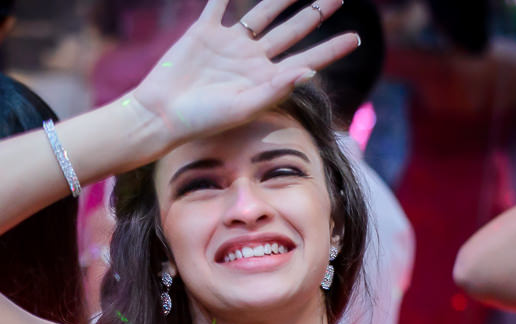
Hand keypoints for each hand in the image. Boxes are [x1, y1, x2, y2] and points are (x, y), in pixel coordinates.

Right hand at [130, 0, 357, 145]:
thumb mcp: (241, 108)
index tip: (355, 39)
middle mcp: (251, 59)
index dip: (331, 49)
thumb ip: (275, 90)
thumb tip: (309, 71)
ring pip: (263, 12)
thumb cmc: (201, 120)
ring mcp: (228, 43)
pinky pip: (219, 4)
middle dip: (316, 12)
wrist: (159, 115)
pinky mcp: (203, 31)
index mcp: (265, 80)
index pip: (306, 60)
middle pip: (292, 29)